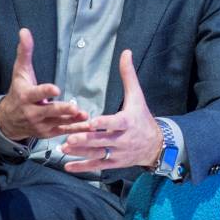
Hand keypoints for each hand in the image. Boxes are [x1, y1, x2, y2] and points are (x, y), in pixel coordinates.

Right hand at [0, 28, 87, 140]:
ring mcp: (41, 124)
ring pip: (58, 122)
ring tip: (86, 117)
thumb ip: (24, 52)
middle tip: (74, 107)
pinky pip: (64, 131)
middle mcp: (33, 112)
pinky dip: (76, 131)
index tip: (56, 89)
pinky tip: (89, 127)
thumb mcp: (20, 72)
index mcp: (26, 96)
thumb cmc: (18, 91)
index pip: (36, 93)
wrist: (7, 120)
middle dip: (62, 109)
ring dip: (72, 121)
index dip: (45, 92)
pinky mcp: (48, 133)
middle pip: (49, 111)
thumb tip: (24, 31)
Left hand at [60, 49, 162, 171]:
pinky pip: (97, 166)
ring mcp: (118, 152)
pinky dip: (82, 167)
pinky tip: (68, 166)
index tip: (92, 122)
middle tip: (70, 138)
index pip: (116, 123)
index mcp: (129, 122)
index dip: (105, 123)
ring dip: (80, 153)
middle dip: (86, 140)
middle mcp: (123, 139)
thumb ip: (128, 75)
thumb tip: (125, 52)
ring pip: (98, 154)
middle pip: (103, 141)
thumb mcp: (138, 96)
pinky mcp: (114, 163)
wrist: (155, 144)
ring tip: (64, 148)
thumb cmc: (142, 117)